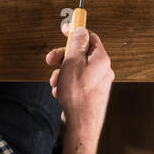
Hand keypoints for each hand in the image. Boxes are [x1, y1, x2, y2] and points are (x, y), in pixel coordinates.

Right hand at [45, 27, 113, 143]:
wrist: (81, 124)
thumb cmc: (77, 94)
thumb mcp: (73, 62)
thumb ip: (77, 44)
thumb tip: (81, 30)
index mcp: (102, 59)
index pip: (90, 37)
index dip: (76, 31)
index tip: (64, 29)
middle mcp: (103, 70)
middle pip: (81, 54)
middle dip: (63, 56)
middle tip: (50, 60)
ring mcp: (98, 83)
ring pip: (76, 69)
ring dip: (62, 73)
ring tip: (55, 83)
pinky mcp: (91, 94)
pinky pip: (77, 82)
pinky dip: (66, 84)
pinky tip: (59, 92)